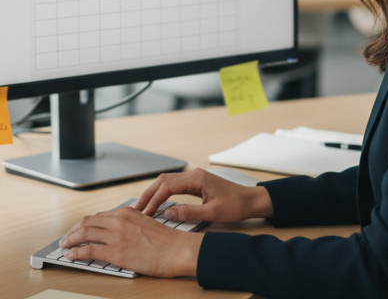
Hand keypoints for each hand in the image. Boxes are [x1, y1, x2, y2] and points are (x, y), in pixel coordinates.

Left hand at [58, 205, 202, 277]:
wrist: (178, 250)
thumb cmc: (167, 241)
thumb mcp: (146, 223)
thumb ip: (130, 224)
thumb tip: (118, 232)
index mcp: (126, 212)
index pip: (98, 216)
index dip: (85, 223)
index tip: (79, 229)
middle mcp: (118, 221)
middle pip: (87, 222)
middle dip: (73, 230)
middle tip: (67, 237)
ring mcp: (115, 236)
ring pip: (84, 234)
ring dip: (70, 240)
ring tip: (64, 246)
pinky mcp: (115, 252)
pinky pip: (88, 250)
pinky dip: (75, 252)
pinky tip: (70, 255)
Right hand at [134, 168, 272, 223]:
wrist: (251, 200)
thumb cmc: (236, 205)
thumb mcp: (213, 213)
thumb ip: (189, 213)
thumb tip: (167, 213)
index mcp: (196, 178)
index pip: (167, 186)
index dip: (154, 200)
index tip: (145, 213)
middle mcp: (193, 174)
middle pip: (163, 180)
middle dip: (148, 194)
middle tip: (136, 209)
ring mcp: (194, 178)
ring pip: (167, 181)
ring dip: (154, 193)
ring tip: (143, 206)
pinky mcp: (196, 183)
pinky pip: (174, 185)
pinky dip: (163, 193)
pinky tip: (157, 203)